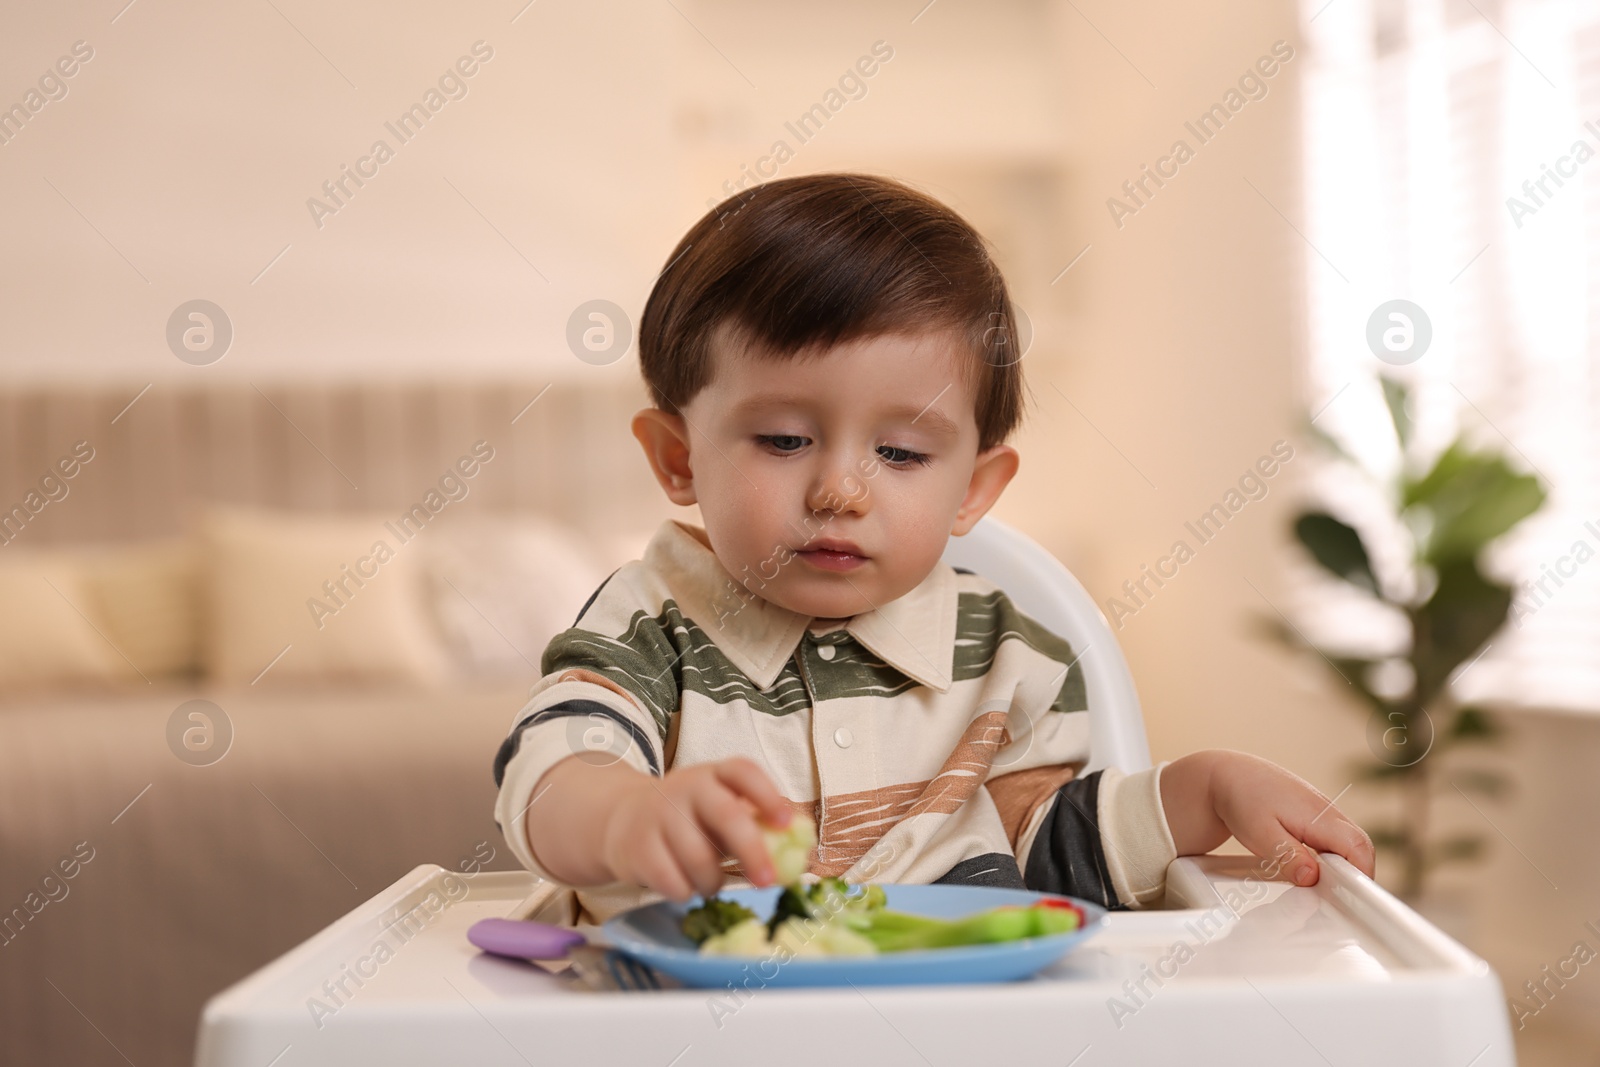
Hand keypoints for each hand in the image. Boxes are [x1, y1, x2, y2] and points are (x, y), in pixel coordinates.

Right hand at [600, 757, 794, 901]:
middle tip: (768, 881)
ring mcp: (658, 816)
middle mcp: (685, 788)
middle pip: (726, 815)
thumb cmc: (686, 817)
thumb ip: (753, 820)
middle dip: (753, 851)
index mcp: (712, 775)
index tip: (786, 822)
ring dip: (713, 881)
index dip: (767, 795)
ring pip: (699, 858)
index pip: (743, 772)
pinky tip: (684, 884)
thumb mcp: (717, 806)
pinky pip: (672, 881)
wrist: (619, 819)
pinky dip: (686, 891)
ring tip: (711, 882)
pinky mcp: (637, 848)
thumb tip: (800, 843)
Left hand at [1159, 750, 1374, 886]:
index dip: (1361, 875)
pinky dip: (1330, 858)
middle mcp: (1328, 812)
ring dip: (1342, 868)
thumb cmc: (1241, 798)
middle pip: (1359, 848)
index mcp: (1319, 815)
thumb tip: (1312, 878)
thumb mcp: (1259, 833)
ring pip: (1348, 845)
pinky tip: (1312, 871)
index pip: (1358, 848)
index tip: (1351, 898)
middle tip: (1335, 899)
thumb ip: (1288, 856)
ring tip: (1323, 889)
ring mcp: (1324, 813)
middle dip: (1354, 875)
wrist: (1227, 775)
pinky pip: (1334, 841)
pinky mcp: (1315, 817)